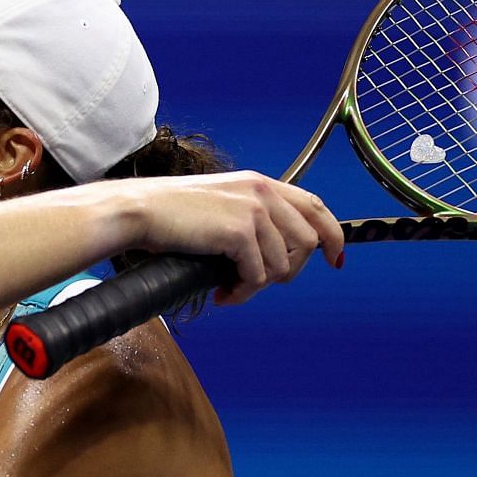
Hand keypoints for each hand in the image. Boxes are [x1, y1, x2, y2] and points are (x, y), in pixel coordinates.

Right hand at [135, 172, 343, 304]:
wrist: (141, 211)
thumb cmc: (170, 213)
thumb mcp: (221, 205)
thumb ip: (251, 219)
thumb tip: (273, 255)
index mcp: (260, 183)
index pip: (314, 206)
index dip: (333, 234)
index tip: (335, 259)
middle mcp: (262, 192)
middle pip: (307, 242)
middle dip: (289, 272)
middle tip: (257, 283)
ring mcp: (253, 211)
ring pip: (282, 265)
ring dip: (258, 286)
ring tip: (231, 288)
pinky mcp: (239, 232)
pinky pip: (257, 276)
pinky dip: (242, 291)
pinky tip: (222, 292)